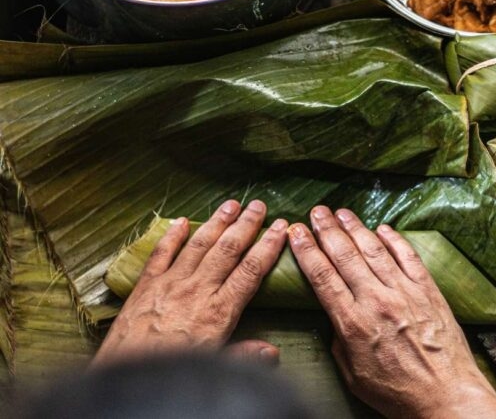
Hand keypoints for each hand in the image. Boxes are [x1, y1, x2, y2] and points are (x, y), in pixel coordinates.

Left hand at [92, 199, 287, 367]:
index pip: (250, 270)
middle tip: (259, 206)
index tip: (280, 229)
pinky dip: (172, 236)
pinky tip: (182, 221)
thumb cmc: (173, 372)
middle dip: (246, 225)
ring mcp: (170, 284)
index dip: (268, 247)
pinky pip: (161, 254)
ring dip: (217, 222)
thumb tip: (272, 352)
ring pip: (199, 245)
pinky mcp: (146, 286)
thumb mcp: (215, 365)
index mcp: (219, 311)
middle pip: (227, 250)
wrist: (128, 377)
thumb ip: (244, 355)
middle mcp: (197, 290)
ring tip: (231, 204)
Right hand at [288, 206, 495, 418]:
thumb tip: (335, 318)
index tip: (295, 232)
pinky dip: (394, 240)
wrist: (446, 396)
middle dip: (327, 230)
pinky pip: (408, 257)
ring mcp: (405, 293)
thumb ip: (340, 341)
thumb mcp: (353, 375)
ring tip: (342, 213)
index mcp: (353, 323)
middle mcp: (377, 301)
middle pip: (345, 256)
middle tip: (316, 212)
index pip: (323, 276)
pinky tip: (382, 228)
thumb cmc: (398, 393)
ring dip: (355, 228)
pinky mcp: (428, 291)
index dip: (307, 250)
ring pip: (374, 250)